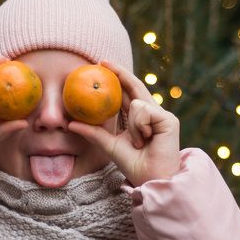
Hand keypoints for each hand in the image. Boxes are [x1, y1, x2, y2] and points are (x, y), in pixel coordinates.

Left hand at [67, 60, 180, 185]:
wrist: (151, 178)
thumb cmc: (135, 166)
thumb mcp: (109, 146)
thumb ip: (93, 133)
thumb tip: (71, 123)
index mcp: (139, 119)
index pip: (127, 94)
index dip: (117, 79)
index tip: (101, 66)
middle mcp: (152, 114)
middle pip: (135, 87)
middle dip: (120, 72)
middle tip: (102, 61)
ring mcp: (162, 115)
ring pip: (137, 102)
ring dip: (133, 125)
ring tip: (139, 142)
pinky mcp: (169, 119)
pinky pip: (143, 110)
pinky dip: (140, 126)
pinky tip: (147, 139)